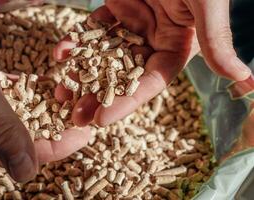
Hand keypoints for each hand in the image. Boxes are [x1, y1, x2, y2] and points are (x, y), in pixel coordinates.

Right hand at [0, 8, 89, 181]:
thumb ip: (1, 130)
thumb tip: (26, 173)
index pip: (24, 153)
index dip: (58, 146)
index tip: (84, 133)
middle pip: (28, 134)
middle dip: (58, 126)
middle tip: (83, 114)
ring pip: (24, 112)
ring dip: (48, 107)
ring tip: (72, 97)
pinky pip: (16, 92)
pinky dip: (34, 89)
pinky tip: (50, 84)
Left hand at [53, 0, 252, 126]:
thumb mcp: (205, 5)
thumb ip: (216, 41)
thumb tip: (246, 79)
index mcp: (176, 46)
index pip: (150, 82)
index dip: (126, 102)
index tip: (100, 119)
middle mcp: (153, 40)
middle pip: (122, 76)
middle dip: (98, 97)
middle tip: (74, 116)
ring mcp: (133, 25)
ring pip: (103, 57)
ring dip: (81, 75)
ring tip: (60, 92)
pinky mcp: (116, 9)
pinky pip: (94, 29)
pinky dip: (77, 41)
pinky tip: (61, 53)